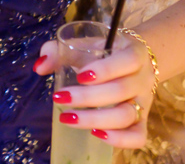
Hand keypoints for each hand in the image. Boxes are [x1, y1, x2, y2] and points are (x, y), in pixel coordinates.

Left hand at [34, 35, 153, 147]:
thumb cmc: (107, 51)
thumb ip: (60, 51)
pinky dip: (119, 139)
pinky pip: (138, 136)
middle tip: (59, 98)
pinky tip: (95, 134)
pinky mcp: (142, 120)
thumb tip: (39, 67)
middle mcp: (143, 78)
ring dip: (95, 119)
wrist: (138, 60)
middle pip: (121, 91)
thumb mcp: (87, 44)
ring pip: (126, 115)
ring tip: (68, 118)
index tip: (80, 76)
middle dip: (88, 98)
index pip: (127, 60)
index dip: (105, 69)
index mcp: (135, 52)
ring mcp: (145, 101)